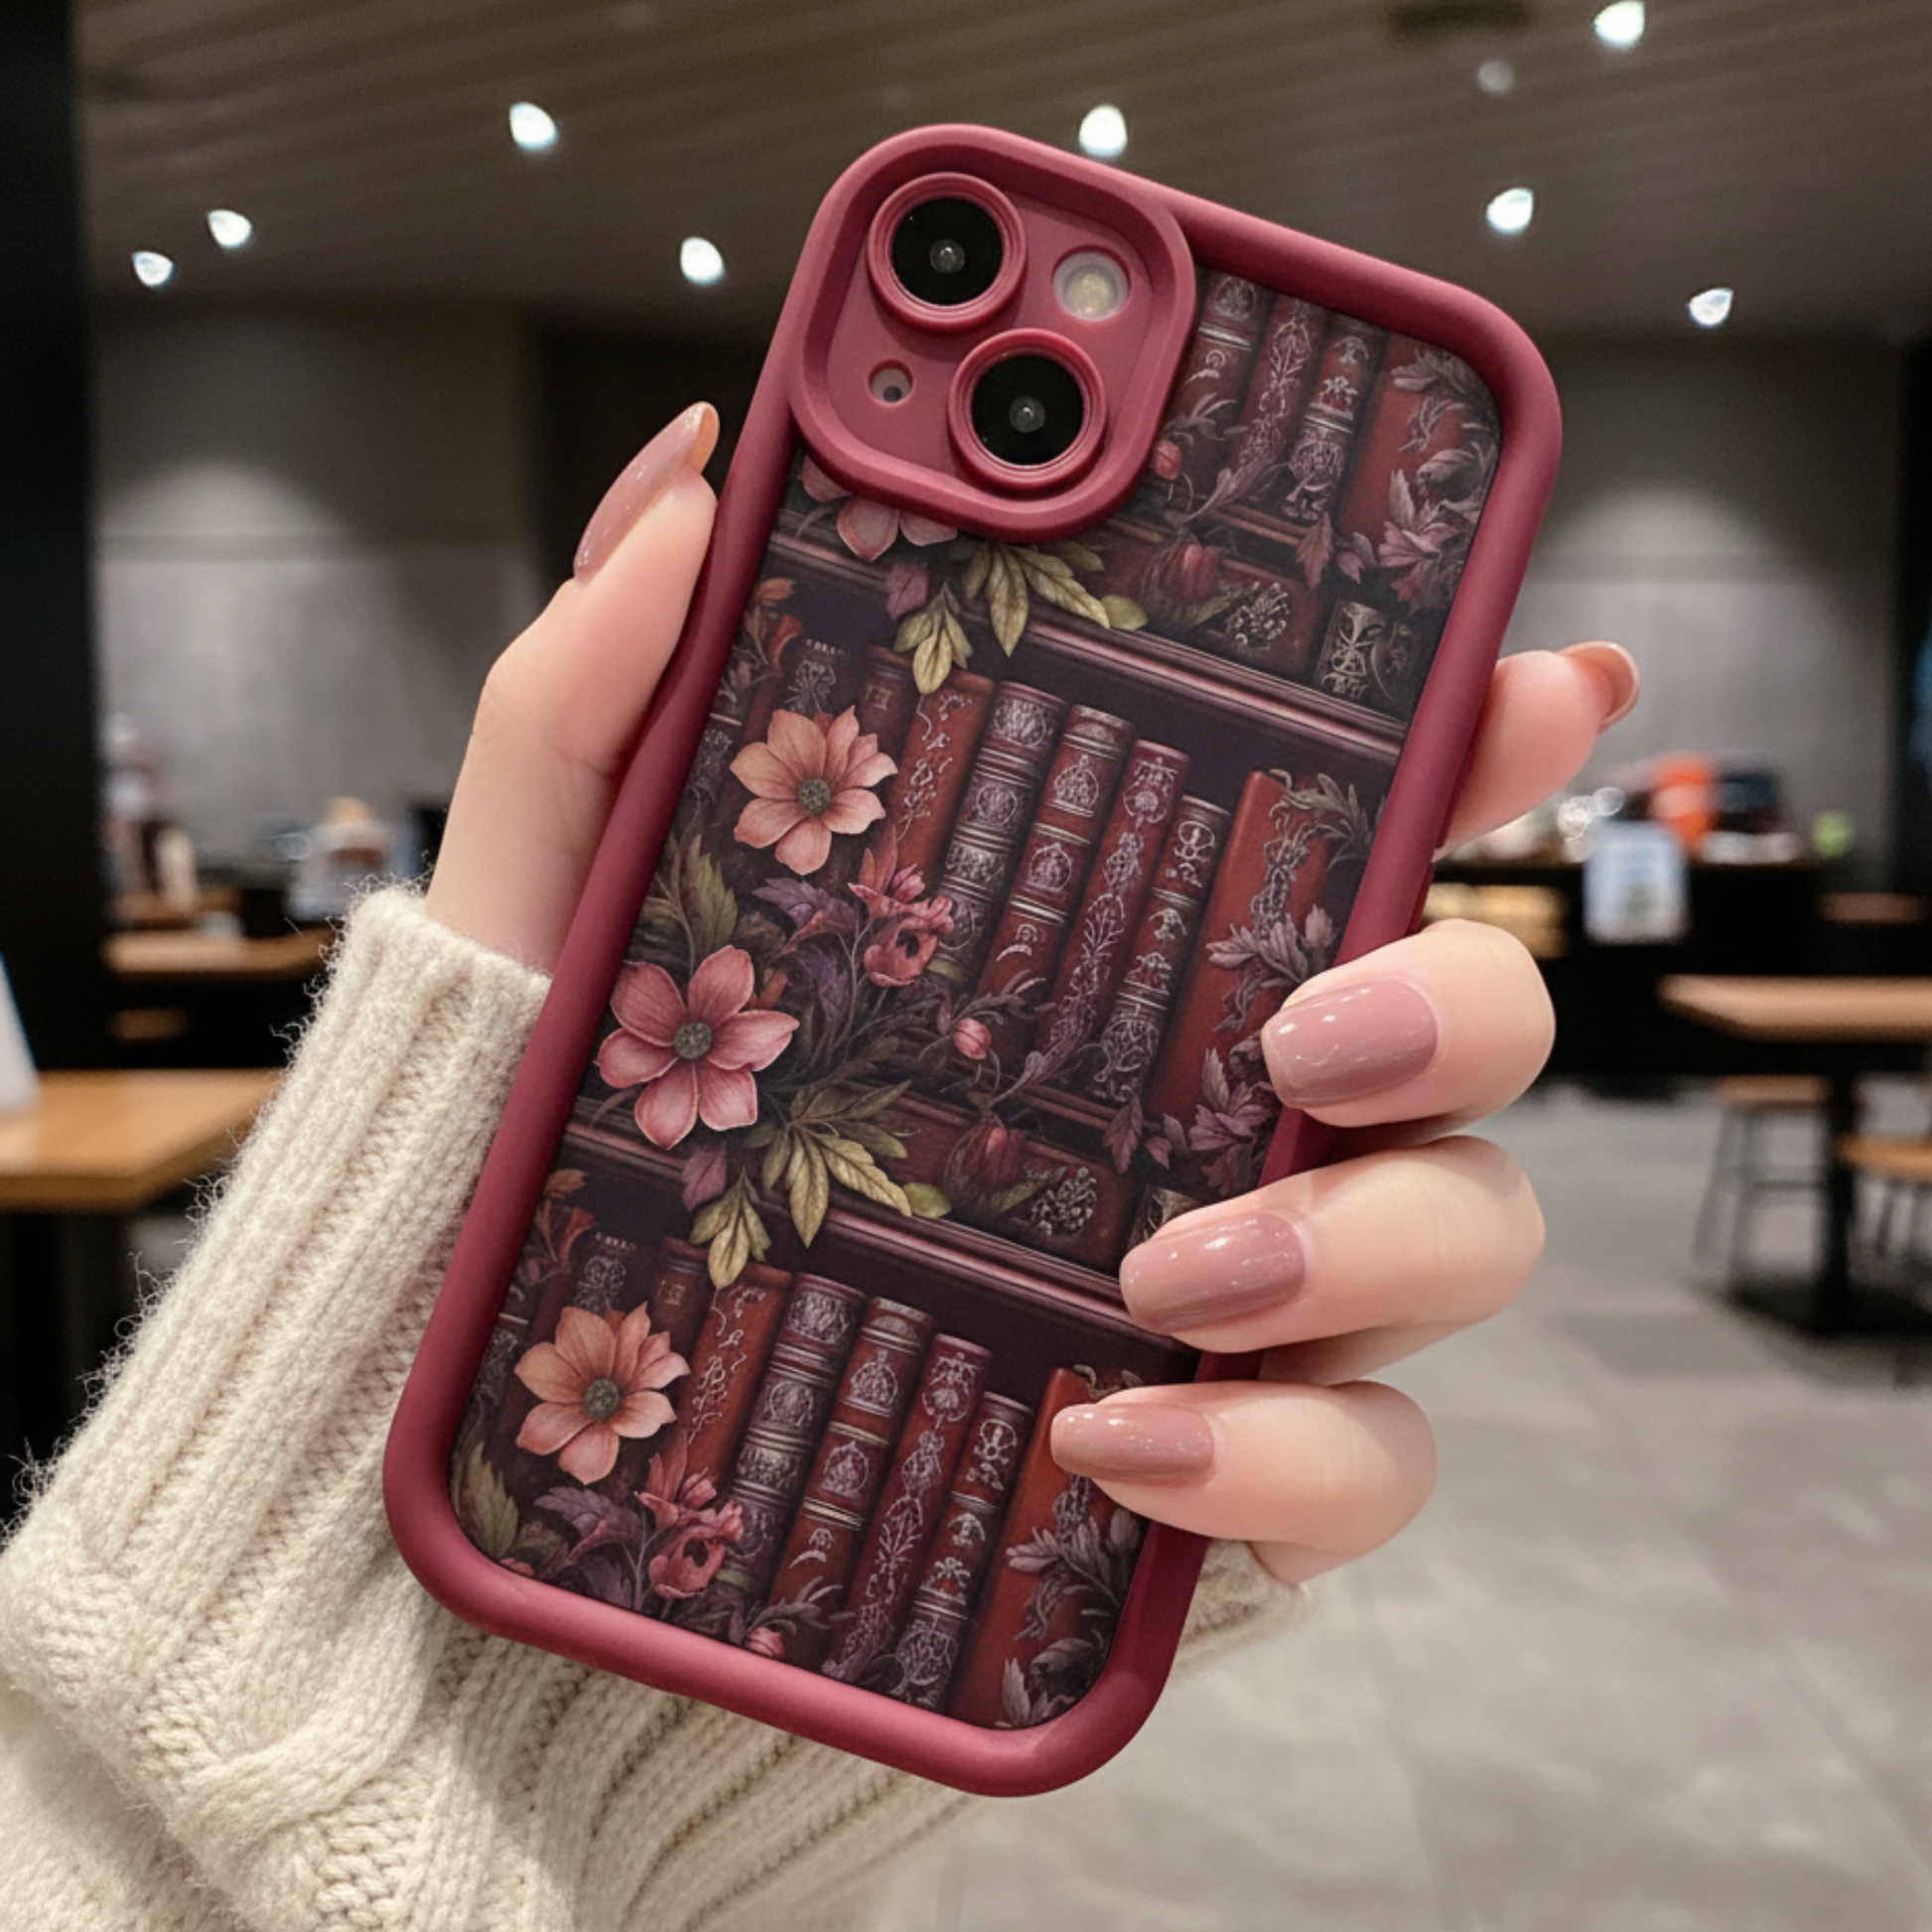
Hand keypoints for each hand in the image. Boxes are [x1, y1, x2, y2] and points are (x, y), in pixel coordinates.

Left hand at [426, 401, 1637, 1592]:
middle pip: (1468, 1014)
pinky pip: (1360, 1469)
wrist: (550, 1476)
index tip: (1535, 677)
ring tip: (1168, 1268)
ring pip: (1468, 1232)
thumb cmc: (565, 1171)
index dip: (1470, 735)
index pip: (1339, 816)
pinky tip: (1119, 1434)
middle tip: (1307, 1026)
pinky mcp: (1223, 1474)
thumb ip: (600, 698)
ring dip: (1366, 1240)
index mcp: (1104, 949)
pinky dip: (1279, 1459)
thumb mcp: (553, 919)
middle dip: (1455, 996)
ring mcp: (1244, 1294)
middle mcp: (1216, 1104)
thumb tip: (694, 473)